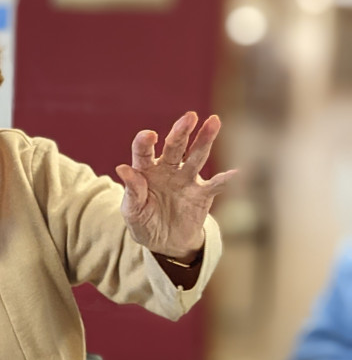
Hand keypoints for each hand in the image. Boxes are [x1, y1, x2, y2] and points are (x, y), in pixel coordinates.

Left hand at [116, 111, 236, 259]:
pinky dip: (226, 180)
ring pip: (196, 156)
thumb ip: (131, 191)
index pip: (144, 151)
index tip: (149, 136)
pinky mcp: (202, 193)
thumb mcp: (132, 212)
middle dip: (181, 132)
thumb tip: (122, 168)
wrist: (165, 242)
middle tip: (189, 117)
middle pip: (174, 146)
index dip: (145, 142)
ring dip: (205, 140)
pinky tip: (237, 172)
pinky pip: (215, 185)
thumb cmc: (144, 223)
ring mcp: (186, 179)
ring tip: (214, 122)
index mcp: (145, 170)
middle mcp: (167, 169)